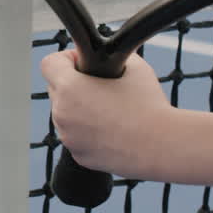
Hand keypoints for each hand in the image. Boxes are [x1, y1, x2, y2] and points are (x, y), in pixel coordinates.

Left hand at [40, 49, 170, 175]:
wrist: (163, 146)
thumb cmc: (149, 105)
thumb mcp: (134, 67)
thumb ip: (112, 56)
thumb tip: (106, 55)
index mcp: (69, 88)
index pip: (49, 64)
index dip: (66, 59)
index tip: (84, 63)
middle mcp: (61, 114)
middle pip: (56, 89)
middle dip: (73, 84)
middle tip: (100, 86)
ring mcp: (68, 138)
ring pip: (66, 115)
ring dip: (79, 110)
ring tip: (110, 109)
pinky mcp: (79, 156)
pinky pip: (77, 136)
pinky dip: (88, 132)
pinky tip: (112, 130)